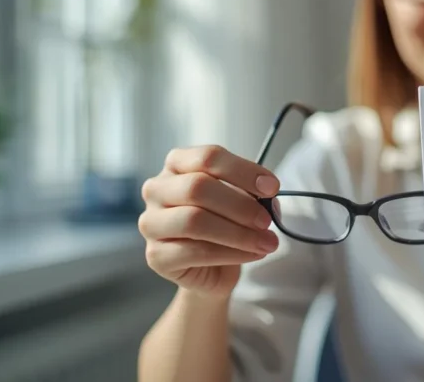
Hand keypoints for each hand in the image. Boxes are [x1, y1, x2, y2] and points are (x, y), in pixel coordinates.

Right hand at [138, 145, 281, 298]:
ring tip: (266, 242)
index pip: (208, 157)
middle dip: (240, 205)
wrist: (212, 267)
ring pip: (194, 221)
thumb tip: (267, 198)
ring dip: (238, 233)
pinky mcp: (155, 256)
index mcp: (177, 164)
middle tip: (267, 221)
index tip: (272, 188)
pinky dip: (231, 253)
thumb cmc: (224, 222)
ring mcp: (151, 223)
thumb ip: (252, 193)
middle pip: (197, 187)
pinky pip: (194, 253)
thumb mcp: (241, 199)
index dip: (244, 171)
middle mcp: (157, 189)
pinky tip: (252, 254)